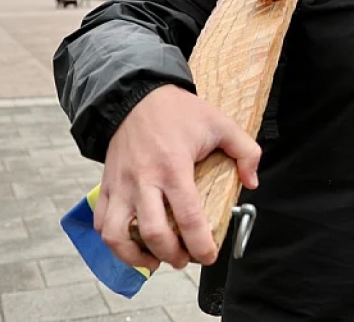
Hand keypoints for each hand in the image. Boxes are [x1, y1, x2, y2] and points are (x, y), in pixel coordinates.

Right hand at [94, 84, 260, 270]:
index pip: (188, 218)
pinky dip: (113, 241)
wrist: (137, 95)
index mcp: (174, 167)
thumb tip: (251, 182)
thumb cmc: (178, 111)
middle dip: (172, 256)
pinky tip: (132, 242)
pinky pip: (101, 222)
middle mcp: (144, 180)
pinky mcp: (106, 184)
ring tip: (154, 259)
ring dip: (135, 256)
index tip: (209, 255)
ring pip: (117, 235)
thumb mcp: (221, 123)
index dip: (200, 245)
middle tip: (184, 259)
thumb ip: (246, 151)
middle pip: (153, 234)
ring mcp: (121, 185)